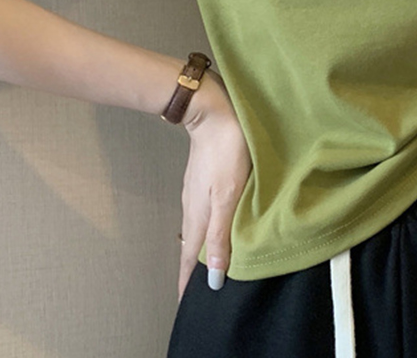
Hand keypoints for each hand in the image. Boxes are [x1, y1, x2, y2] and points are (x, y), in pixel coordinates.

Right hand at [177, 68, 251, 301]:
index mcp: (199, 217)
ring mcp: (196, 192)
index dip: (188, 282)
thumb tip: (213, 277)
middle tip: (199, 290)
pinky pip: (202, 213)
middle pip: (191, 247)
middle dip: (193, 271)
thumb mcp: (228, 197)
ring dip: (200, 250)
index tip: (187, 303)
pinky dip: (207, 229)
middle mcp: (193, 208)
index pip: (189, 259)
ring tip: (208, 265)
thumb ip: (221, 236)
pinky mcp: (202, 180)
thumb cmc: (226, 153)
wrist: (214, 113)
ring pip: (197, 230)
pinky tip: (216, 228)